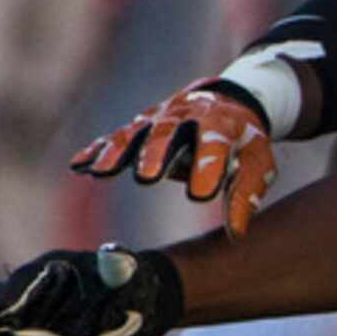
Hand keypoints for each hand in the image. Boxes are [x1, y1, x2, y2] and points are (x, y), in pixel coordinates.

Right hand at [73, 81, 279, 235]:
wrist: (229, 101)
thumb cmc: (244, 141)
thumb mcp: (257, 164)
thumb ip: (246, 195)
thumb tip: (236, 234)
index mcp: (222, 123)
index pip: (215, 144)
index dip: (207, 168)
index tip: (200, 195)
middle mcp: (187, 115)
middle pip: (168, 133)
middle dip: (156, 154)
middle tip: (147, 178)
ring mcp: (160, 117)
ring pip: (136, 133)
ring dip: (118, 153)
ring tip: (102, 173)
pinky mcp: (141, 124)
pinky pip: (116, 136)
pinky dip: (97, 150)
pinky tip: (79, 165)